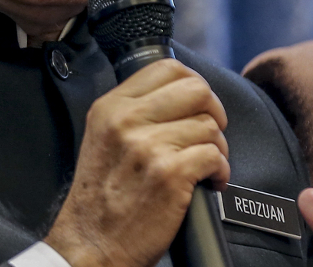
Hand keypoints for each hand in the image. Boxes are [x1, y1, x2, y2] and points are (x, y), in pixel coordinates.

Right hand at [45, 59, 229, 266]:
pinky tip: (210, 182)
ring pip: (209, 126)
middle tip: (211, 132)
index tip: (199, 103)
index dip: (194, 82)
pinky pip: (215, 156)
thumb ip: (133, 111)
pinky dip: (221, 171)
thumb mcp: (102, 138)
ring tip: (205, 165)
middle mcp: (127, 120)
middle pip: (196, 89)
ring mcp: (149, 146)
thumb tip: (179, 94)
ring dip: (218, 147)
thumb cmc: (101, 198)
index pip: (167, 67)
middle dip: (214, 111)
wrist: (91, 246)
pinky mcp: (170, 175)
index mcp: (111, 106)